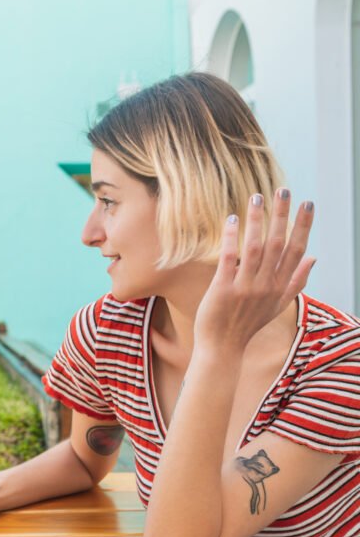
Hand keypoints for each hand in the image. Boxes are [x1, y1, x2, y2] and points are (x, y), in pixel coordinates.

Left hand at [194, 190, 315, 352]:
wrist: (223, 347)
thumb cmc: (249, 323)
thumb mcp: (279, 305)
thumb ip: (296, 281)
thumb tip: (314, 257)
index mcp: (280, 286)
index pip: (296, 250)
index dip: (303, 226)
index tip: (308, 203)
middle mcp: (266, 285)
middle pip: (278, 244)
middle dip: (282, 215)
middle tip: (283, 189)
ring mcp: (245, 287)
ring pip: (254, 248)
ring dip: (257, 221)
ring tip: (256, 197)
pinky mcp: (223, 289)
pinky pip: (229, 259)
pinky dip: (231, 238)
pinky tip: (231, 219)